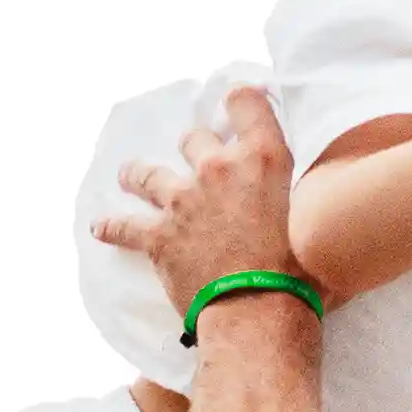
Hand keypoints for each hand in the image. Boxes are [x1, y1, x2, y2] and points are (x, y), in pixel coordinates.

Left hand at [93, 87, 301, 313]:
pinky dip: (112, 227)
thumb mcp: (311, 217)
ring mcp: (182, 200)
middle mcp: (217, 168)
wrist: (258, 312)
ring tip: (129, 176)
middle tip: (197, 161)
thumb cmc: (298, 274)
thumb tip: (295, 197)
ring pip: (147, 174)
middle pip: (194, 137)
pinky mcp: (158, 235)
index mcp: (262, 158)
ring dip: (139, 175)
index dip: (241, 99)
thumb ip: (294, 194)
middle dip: (195, 146)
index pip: (247, 103)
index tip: (238, 100)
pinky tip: (101, 228)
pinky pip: (123, 227)